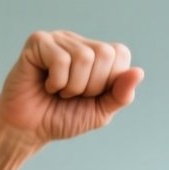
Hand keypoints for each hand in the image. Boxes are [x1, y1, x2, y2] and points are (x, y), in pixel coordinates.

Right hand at [0, 31, 143, 145]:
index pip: (120, 53)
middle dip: (92, 86)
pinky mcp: (38, 42)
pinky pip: (60, 60)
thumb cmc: (62, 118)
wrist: (29, 130)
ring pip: (83, 57)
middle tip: (72, 95)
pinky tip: (46, 85)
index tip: (91, 95)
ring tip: (59, 91)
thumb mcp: (99, 112)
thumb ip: (120, 95)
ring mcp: (58, 39)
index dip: (109, 81)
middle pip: (105, 53)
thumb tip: (139, 72)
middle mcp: (78, 42)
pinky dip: (57, 82)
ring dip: (73, 86)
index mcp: (96, 54)